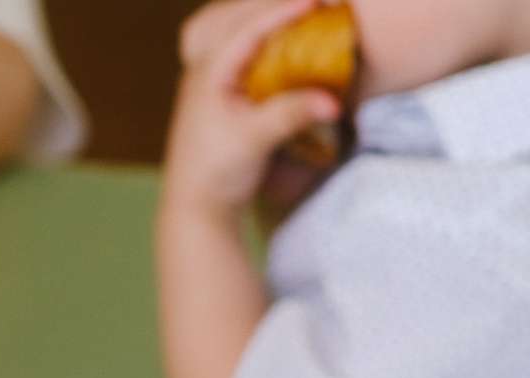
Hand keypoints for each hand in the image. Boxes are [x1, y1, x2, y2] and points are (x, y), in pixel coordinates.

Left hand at [161, 0, 342, 220]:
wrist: (195, 205)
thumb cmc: (218, 172)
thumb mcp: (256, 141)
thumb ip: (292, 115)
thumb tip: (334, 101)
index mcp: (207, 76)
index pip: (244, 29)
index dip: (279, 10)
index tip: (314, 0)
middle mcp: (201, 71)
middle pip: (232, 18)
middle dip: (271, 2)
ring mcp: (204, 80)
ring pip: (226, 27)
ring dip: (259, 12)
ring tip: (296, 6)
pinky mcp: (214, 91)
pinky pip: (232, 45)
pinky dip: (256, 31)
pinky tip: (279, 33)